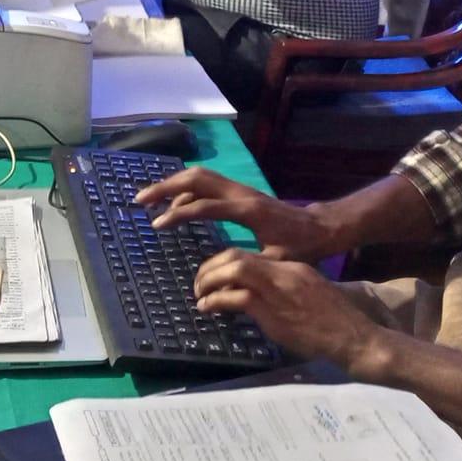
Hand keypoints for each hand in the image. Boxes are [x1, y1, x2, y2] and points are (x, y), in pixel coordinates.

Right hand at [134, 167, 333, 260]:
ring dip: (173, 184)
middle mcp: (241, 193)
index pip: (205, 206)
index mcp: (248, 211)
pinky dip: (186, 189)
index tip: (157, 224)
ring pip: (200, 176)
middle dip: (166, 186)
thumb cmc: (300, 248)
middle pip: (197, 178)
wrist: (320, 228)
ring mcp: (240, 189)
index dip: (178, 214)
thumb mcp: (276, 263)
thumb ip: (247, 267)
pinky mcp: (240, 191)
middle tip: (140, 200)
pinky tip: (175, 205)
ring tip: (150, 199)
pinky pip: (207, 182)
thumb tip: (218, 284)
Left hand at [191, 252, 384, 373]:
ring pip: (233, 270)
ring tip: (199, 295)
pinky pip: (236, 298)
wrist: (354, 337)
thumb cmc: (333, 321)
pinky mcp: (273, 312)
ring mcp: (277, 291)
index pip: (248, 255)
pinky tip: (208, 308)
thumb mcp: (307, 294)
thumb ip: (282, 289)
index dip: (223, 262)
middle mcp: (282, 273)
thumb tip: (252, 294)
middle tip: (198, 283)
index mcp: (291, 266)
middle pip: (235, 256)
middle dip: (210, 267)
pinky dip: (216, 301)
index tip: (212, 274)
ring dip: (209, 281)